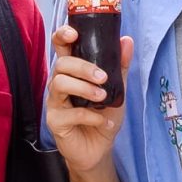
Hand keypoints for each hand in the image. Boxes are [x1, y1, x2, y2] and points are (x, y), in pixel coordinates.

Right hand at [45, 29, 135, 173]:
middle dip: (83, 67)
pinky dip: (90, 116)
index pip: (61, 47)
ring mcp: (55, 102)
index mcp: (72, 72)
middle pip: (61, 64)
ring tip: (103, 97)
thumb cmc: (104, 116)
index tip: (74, 33)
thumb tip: (126, 40)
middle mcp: (59, 84)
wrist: (99, 149)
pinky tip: (103, 122)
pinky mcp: (55, 122)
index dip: (62, 35)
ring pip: (59, 84)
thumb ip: (120, 66)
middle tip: (103, 78)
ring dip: (84, 88)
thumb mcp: (118, 90)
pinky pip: (68, 113)